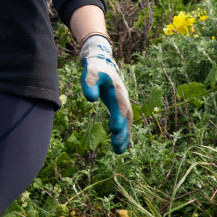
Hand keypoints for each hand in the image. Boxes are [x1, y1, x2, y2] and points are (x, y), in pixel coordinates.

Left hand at [79, 34, 132, 152]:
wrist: (103, 64)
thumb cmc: (96, 69)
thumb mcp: (91, 72)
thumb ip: (90, 83)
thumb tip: (90, 99)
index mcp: (119, 91)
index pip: (120, 107)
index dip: (118, 118)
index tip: (114, 130)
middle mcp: (124, 99)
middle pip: (126, 118)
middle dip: (123, 132)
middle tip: (117, 147)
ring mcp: (123, 104)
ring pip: (126, 122)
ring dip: (124, 136)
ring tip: (118, 151)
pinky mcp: (118, 108)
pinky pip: (122, 122)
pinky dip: (122, 133)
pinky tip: (118, 146)